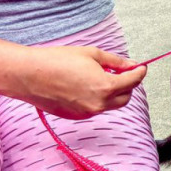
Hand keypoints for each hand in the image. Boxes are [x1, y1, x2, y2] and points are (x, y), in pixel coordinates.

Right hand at [10, 46, 146, 119]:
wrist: (29, 75)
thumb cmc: (57, 61)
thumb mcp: (91, 54)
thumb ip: (115, 61)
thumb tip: (130, 64)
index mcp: (105, 87)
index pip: (132, 82)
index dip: (140, 72)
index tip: (141, 66)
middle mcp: (98, 104)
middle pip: (125, 98)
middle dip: (128, 85)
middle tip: (123, 71)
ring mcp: (86, 112)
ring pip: (110, 105)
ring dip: (113, 92)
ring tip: (102, 75)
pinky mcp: (75, 116)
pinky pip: (95, 108)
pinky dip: (98, 98)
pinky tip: (87, 85)